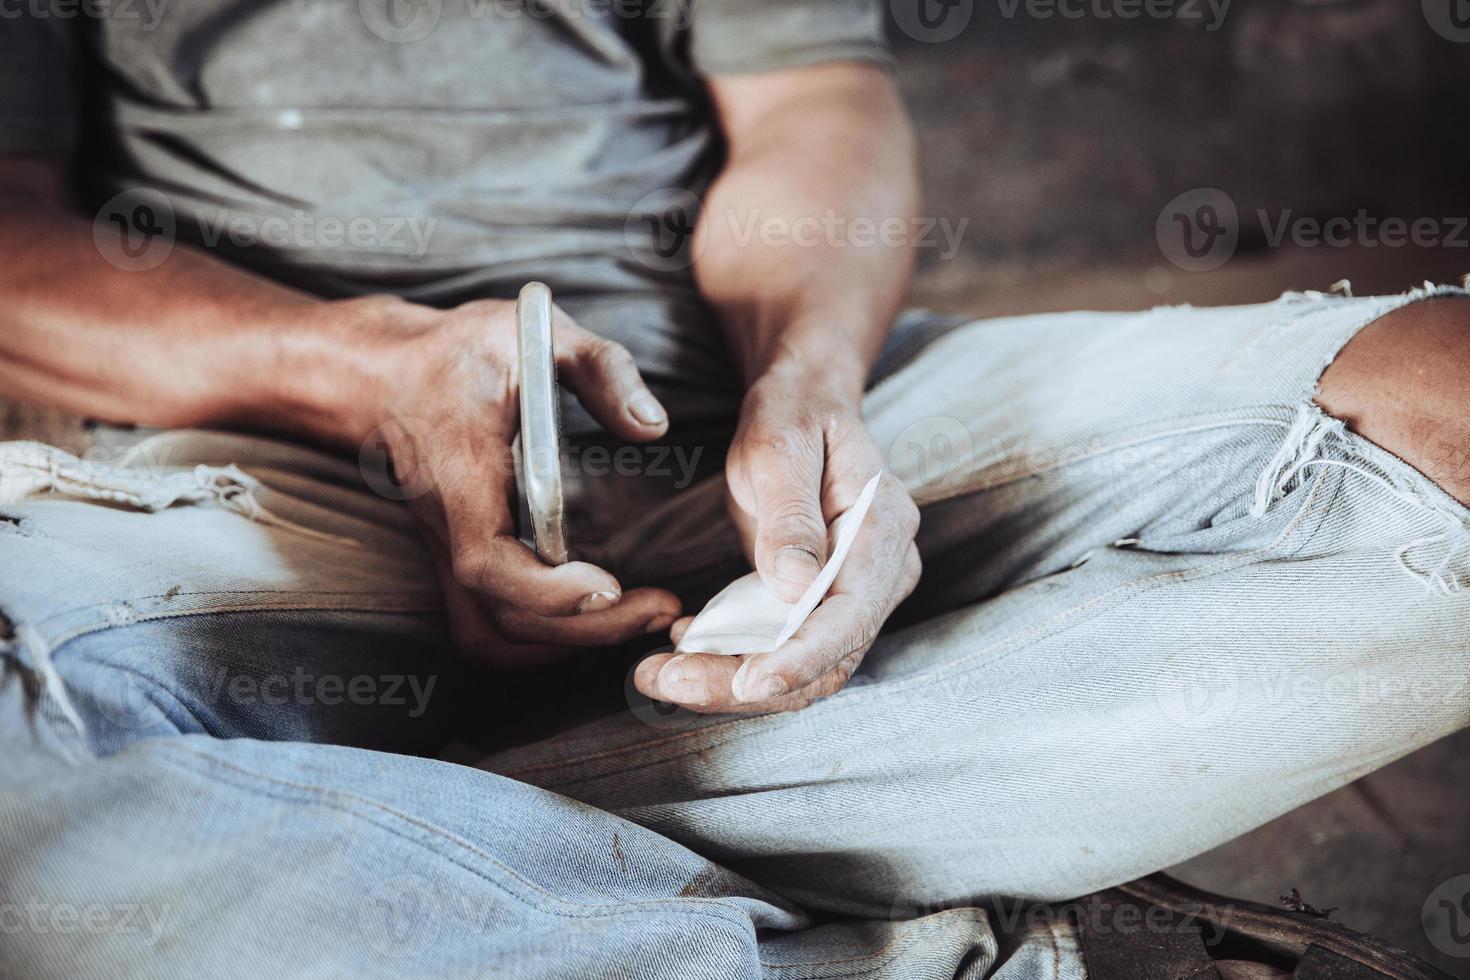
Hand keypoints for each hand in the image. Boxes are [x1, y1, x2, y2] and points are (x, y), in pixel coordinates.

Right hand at [335, 295, 682, 662]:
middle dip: (584, 629)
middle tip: (658, 608)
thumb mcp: (536, 332)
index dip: (545, 590)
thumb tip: (652, 426)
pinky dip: (543, 638)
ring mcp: (446, 553)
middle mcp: (447, 528)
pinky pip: (490, 626)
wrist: (387, 372)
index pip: (486, 560)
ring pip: (492, 635)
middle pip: (500, 617)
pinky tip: (595, 616)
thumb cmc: (461, 353)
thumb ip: (600, 369)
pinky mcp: (457, 562)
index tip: (609, 585)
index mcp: (461, 475)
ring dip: (565, 643)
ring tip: (637, 617)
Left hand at [633, 368, 919, 710]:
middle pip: (825, 660)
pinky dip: (731, 663)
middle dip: (744, 684)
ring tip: (657, 675)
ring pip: (802, 673)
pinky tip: (682, 645)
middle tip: (664, 680)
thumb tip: (795, 588)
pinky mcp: (821, 609)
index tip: (747, 684)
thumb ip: (791, 516)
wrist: (804, 408)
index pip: (851, 615)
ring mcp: (855, 597)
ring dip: (729, 685)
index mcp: (882, 531)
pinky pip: (782, 654)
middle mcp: (882, 575)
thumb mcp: (780, 448)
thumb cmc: (793, 417)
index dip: (801, 658)